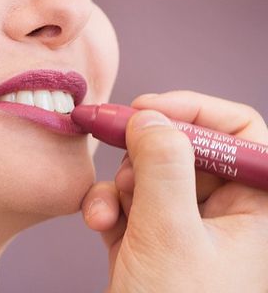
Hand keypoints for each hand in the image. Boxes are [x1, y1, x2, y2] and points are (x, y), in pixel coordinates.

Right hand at [81, 91, 267, 291]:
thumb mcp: (169, 236)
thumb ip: (163, 167)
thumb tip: (150, 117)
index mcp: (256, 210)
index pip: (240, 134)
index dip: (195, 111)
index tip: (147, 109)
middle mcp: (226, 215)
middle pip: (185, 149)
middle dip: (143, 154)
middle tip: (111, 145)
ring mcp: (186, 228)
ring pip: (150, 174)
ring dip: (120, 186)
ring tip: (106, 213)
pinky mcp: (152, 241)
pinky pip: (129, 202)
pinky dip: (109, 208)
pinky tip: (98, 226)